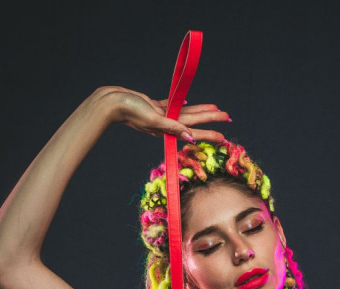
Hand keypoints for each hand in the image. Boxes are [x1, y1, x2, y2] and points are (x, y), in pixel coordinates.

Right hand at [98, 86, 229, 142]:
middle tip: (228, 118)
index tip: (223, 137)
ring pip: (186, 113)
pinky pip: (171, 105)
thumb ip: (172, 127)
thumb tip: (190, 136)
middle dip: (211, 120)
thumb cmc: (131, 110)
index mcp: (168, 128)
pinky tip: (187, 101)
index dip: (208, 133)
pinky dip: (180, 104)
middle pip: (194, 121)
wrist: (112, 102)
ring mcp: (161, 116)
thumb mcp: (153, 119)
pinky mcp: (154, 107)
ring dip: (200, 111)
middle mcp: (167, 124)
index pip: (193, 132)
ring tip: (215, 109)